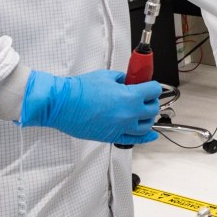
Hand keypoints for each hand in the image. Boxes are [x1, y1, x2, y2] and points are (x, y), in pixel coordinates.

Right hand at [19, 69, 161, 144]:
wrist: (62, 104)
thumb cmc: (80, 90)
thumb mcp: (106, 76)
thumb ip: (122, 79)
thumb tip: (129, 81)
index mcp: (129, 96)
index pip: (154, 90)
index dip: (153, 86)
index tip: (150, 86)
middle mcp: (129, 114)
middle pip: (153, 109)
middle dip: (151, 101)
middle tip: (146, 97)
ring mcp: (122, 127)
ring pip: (147, 126)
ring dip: (148, 118)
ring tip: (144, 113)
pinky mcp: (112, 137)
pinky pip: (134, 140)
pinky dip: (145, 138)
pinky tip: (150, 135)